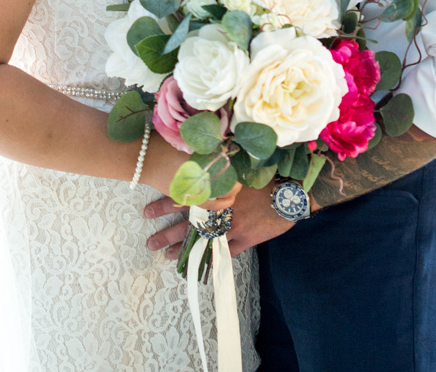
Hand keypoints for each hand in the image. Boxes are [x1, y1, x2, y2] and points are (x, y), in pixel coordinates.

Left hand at [144, 180, 290, 259]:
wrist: (289, 191)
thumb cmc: (264, 175)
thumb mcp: (238, 168)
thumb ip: (218, 173)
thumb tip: (197, 168)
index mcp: (217, 189)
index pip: (184, 198)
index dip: (164, 206)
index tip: (146, 212)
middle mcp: (221, 209)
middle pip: (188, 224)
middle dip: (167, 233)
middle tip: (149, 242)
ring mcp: (233, 225)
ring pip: (203, 241)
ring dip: (183, 250)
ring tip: (165, 256)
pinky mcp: (247, 238)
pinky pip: (226, 252)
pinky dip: (212, 260)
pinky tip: (199, 267)